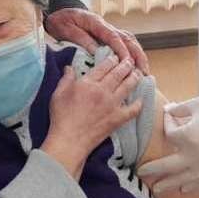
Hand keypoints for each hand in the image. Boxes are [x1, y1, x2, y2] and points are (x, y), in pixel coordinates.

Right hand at [41, 54, 142, 178]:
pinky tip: (140, 100)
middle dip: (126, 65)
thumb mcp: (58, 94)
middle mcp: (103, 91)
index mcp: (88, 83)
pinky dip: (138, 104)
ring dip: (134, 78)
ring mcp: (112, 104)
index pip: (104, 67)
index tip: (115, 57)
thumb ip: (66, 79)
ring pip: (127, 87)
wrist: (69, 140)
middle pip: (118, 74)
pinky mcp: (117, 118)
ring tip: (138, 74)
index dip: (111, 60)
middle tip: (130, 61)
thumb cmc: (61, 117)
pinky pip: (132, 110)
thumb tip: (69, 67)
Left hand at [45, 8, 148, 73]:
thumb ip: (81, 39)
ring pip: (129, 40)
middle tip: (143, 71)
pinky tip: (137, 66)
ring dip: (138, 55)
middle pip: (127, 38)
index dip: (122, 50)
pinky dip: (133, 53)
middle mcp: (106, 26)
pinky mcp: (109, 35)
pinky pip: (125, 43)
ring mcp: (109, 30)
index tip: (128, 63)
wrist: (60, 12)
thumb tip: (96, 52)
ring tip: (144, 71)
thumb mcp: (67, 29)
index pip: (113, 37)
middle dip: (137, 54)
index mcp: (96, 23)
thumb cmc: (62, 21)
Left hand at [137, 91, 198, 193]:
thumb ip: (180, 109)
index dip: (167, 122)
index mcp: (188, 136)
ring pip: (182, 179)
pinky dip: (189, 185)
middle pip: (167, 166)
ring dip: (168, 184)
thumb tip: (169, 111)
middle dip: (153, 169)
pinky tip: (182, 189)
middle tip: (139, 172)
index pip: (169, 133)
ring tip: (156, 190)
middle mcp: (194, 155)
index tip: (170, 113)